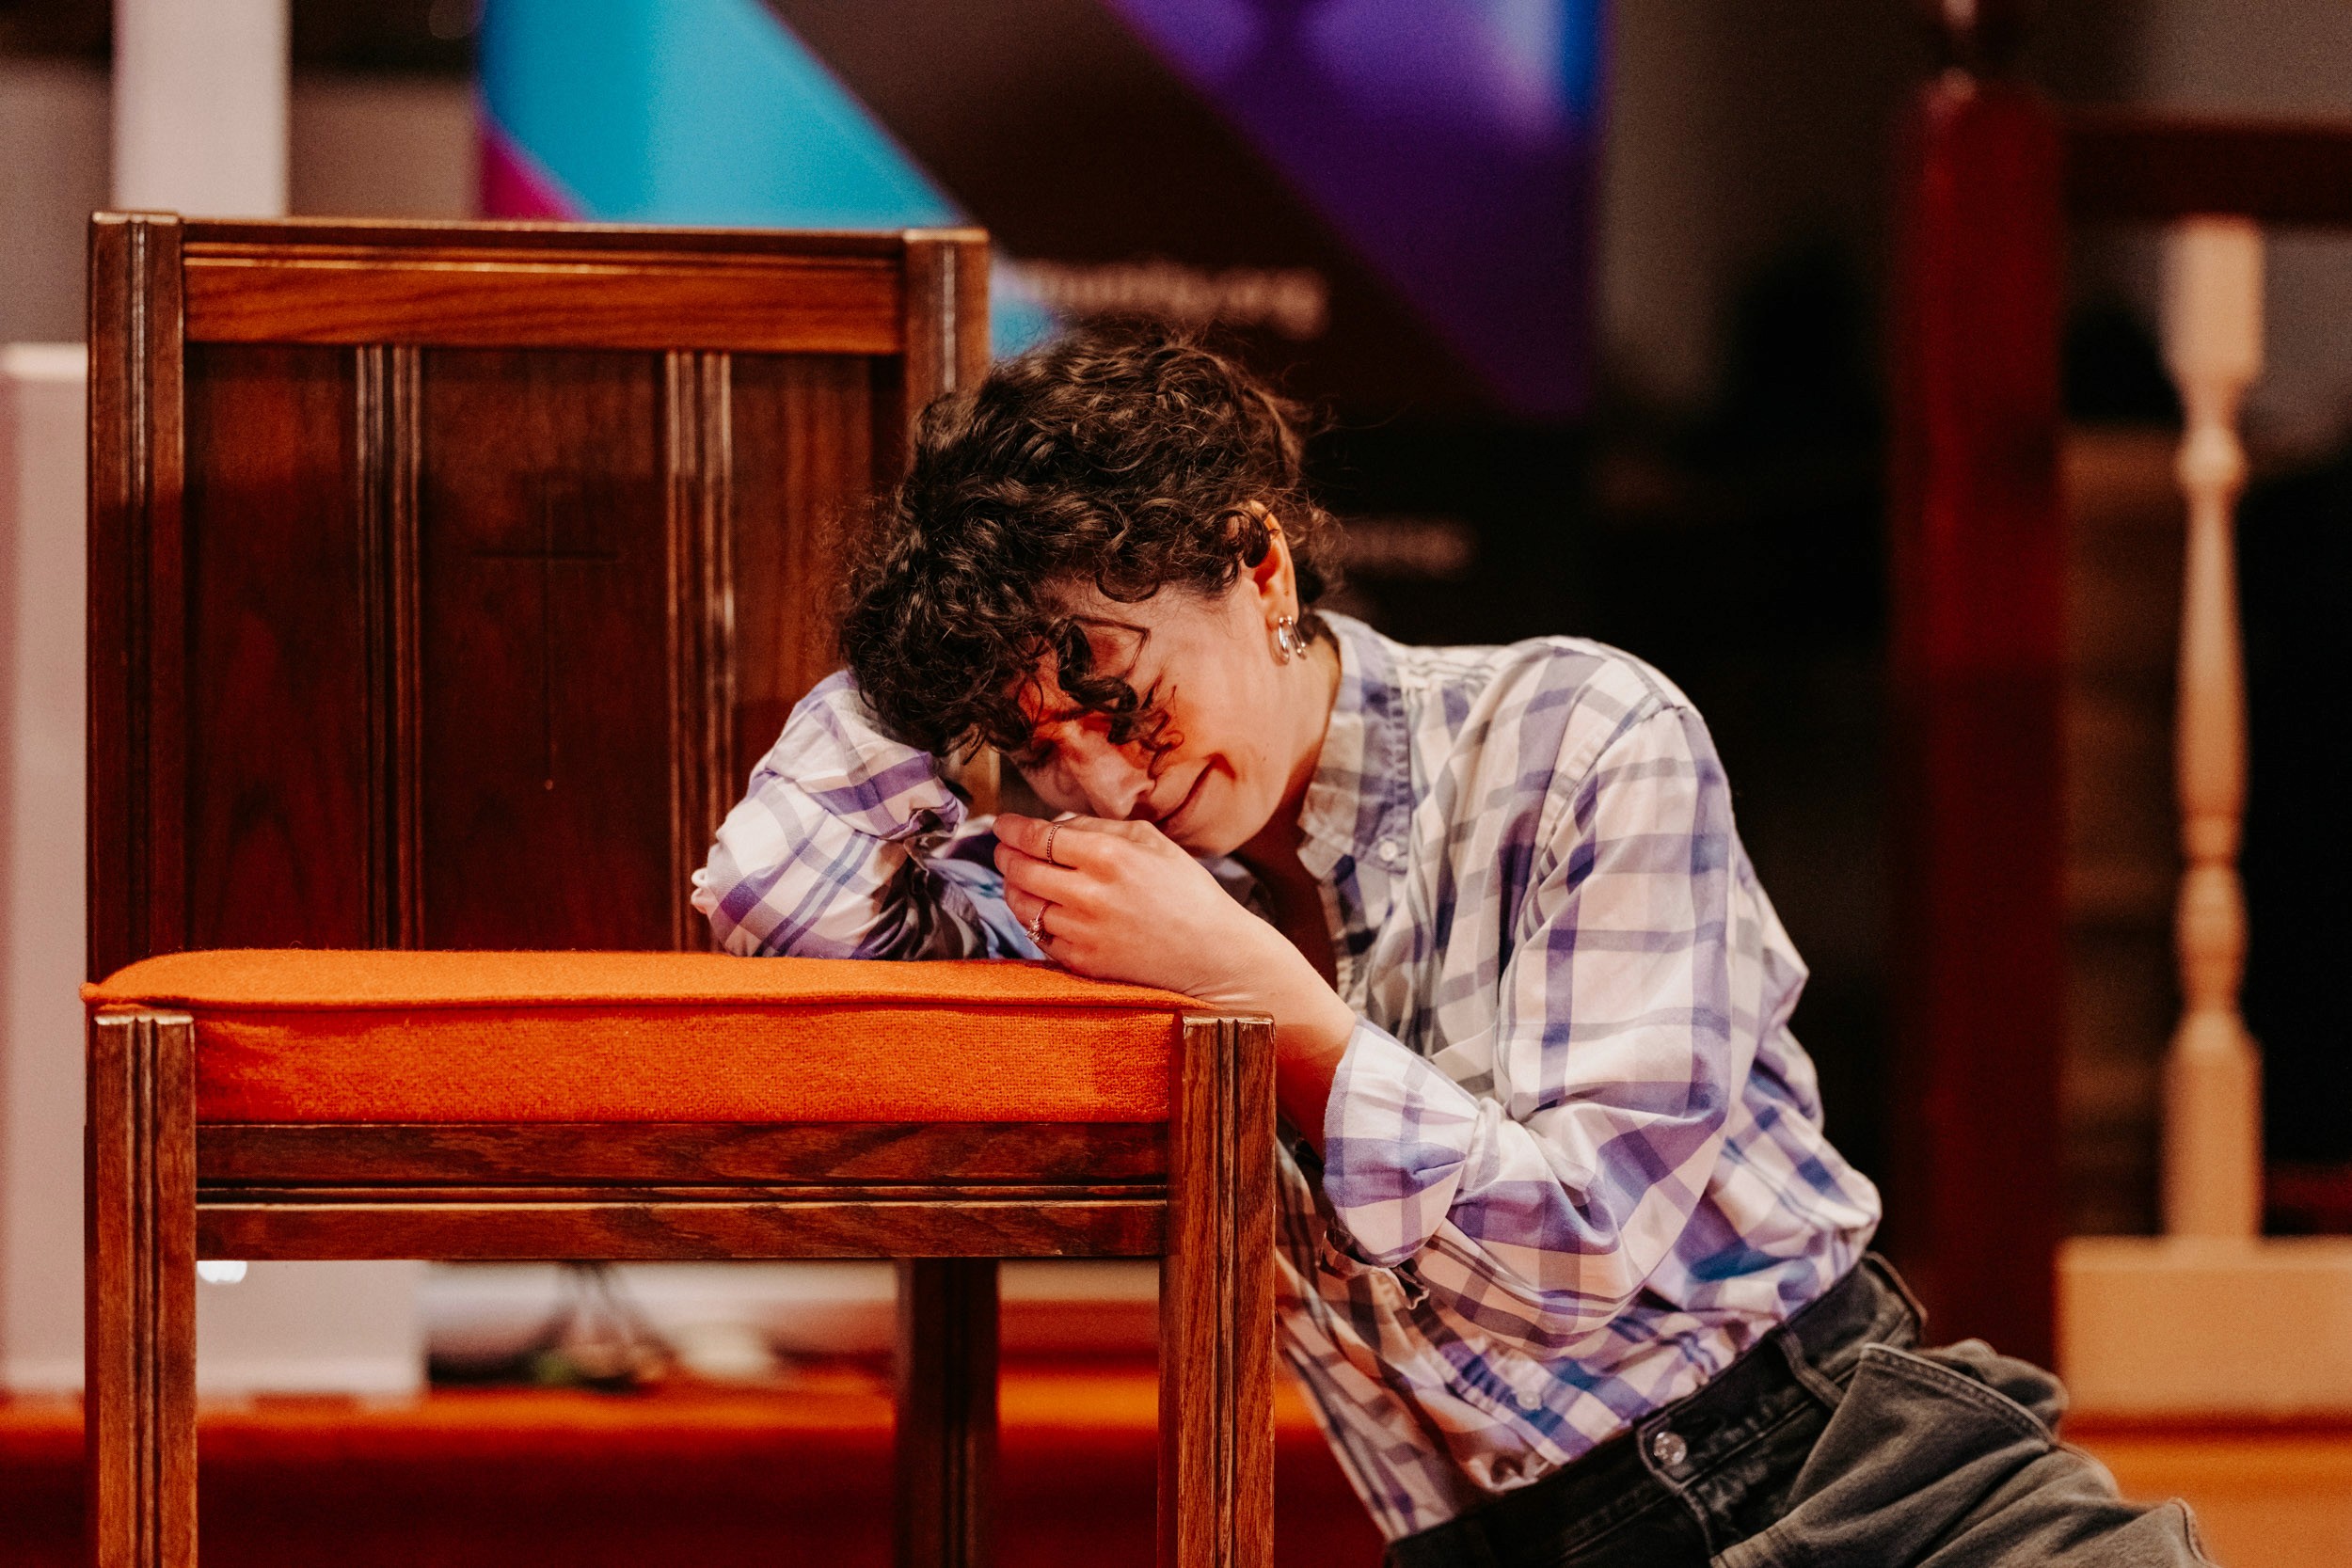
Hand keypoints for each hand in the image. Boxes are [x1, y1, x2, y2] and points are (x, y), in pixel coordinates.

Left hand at [993, 812, 1355, 1142]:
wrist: (1212, 954)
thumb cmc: (1187, 892)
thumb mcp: (1153, 842)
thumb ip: (1101, 826)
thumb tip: (1055, 825)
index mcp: (1108, 855)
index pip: (1038, 836)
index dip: (1012, 828)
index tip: (1003, 824)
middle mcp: (1089, 893)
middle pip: (1020, 869)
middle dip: (1005, 855)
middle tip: (1003, 849)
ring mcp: (1082, 932)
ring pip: (1022, 904)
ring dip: (1013, 888)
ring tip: (1018, 878)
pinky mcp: (1081, 962)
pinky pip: (1037, 936)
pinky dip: (1032, 920)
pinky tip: (1041, 909)